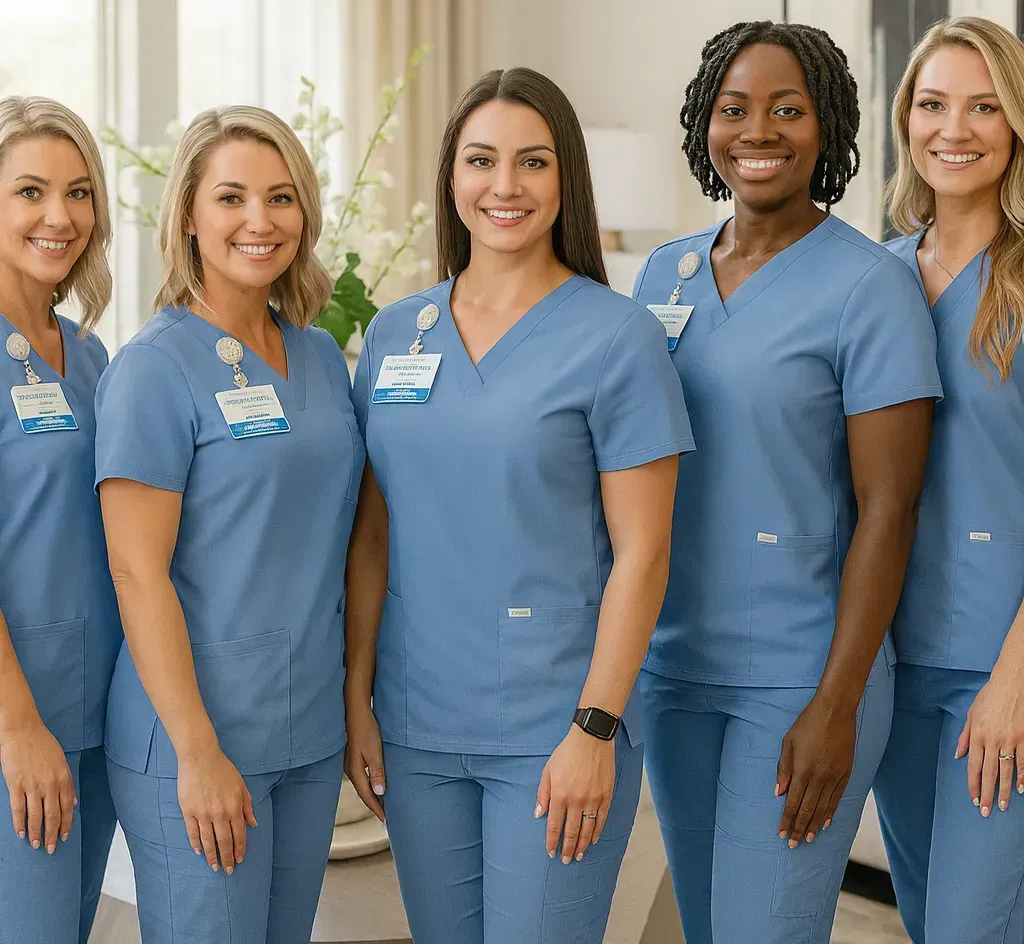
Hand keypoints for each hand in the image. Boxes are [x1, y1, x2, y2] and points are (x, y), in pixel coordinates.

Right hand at [0, 717, 75, 852]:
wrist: (22, 731)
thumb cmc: (42, 744)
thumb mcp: (61, 761)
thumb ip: (67, 783)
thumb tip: (73, 802)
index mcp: (63, 777)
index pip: (67, 807)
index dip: (66, 824)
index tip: (65, 836)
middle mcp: (50, 783)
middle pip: (54, 815)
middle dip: (53, 834)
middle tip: (52, 848)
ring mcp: (33, 785)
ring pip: (36, 816)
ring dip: (37, 832)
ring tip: (37, 845)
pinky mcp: (16, 785)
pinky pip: (18, 809)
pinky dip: (20, 824)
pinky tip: (21, 833)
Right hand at [176, 747, 256, 873]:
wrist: (200, 758)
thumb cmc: (223, 770)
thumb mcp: (241, 785)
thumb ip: (247, 806)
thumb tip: (253, 824)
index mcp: (234, 807)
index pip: (239, 834)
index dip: (239, 849)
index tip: (239, 860)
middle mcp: (219, 813)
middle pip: (224, 841)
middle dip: (227, 858)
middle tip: (228, 871)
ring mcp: (203, 814)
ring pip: (208, 840)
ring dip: (211, 855)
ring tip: (214, 866)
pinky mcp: (188, 811)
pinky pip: (192, 832)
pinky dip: (195, 844)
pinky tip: (198, 852)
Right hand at [344, 704, 385, 822]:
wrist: (355, 711)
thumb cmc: (366, 729)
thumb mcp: (374, 751)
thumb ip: (377, 772)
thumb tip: (380, 793)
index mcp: (355, 771)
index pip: (367, 796)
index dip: (376, 808)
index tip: (386, 820)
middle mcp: (350, 769)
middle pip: (363, 792)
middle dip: (374, 805)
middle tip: (386, 816)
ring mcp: (351, 763)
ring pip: (362, 784)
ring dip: (372, 795)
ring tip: (382, 803)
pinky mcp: (354, 757)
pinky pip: (362, 776)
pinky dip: (370, 784)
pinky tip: (376, 783)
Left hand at [535, 725, 614, 863]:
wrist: (591, 739)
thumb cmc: (567, 753)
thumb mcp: (548, 770)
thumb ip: (543, 793)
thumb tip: (538, 814)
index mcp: (560, 794)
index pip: (555, 825)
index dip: (552, 841)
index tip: (550, 852)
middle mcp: (577, 800)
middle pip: (572, 831)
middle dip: (567, 848)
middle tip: (565, 860)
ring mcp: (593, 799)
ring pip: (588, 829)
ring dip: (583, 844)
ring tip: (578, 855)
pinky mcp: (606, 795)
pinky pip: (602, 819)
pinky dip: (598, 831)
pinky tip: (594, 840)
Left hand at [776, 694, 856, 847]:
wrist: (835, 711)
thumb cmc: (807, 723)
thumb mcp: (788, 742)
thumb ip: (784, 769)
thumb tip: (779, 793)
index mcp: (802, 770)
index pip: (792, 803)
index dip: (787, 820)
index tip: (782, 834)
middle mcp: (818, 777)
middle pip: (808, 810)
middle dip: (799, 829)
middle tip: (793, 844)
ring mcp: (834, 777)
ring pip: (823, 808)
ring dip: (815, 825)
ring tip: (809, 839)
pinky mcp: (846, 773)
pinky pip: (837, 798)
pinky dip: (831, 812)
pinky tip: (826, 822)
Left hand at [955, 663, 1023, 815]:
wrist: (1011, 685)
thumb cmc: (989, 698)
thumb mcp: (971, 714)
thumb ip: (965, 736)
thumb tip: (959, 755)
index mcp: (977, 735)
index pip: (973, 766)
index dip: (972, 784)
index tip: (972, 798)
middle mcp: (992, 741)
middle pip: (988, 773)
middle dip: (986, 794)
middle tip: (984, 811)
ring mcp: (1010, 741)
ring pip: (1006, 771)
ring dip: (1003, 790)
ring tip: (1001, 806)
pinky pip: (1023, 762)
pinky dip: (1022, 776)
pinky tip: (1020, 789)